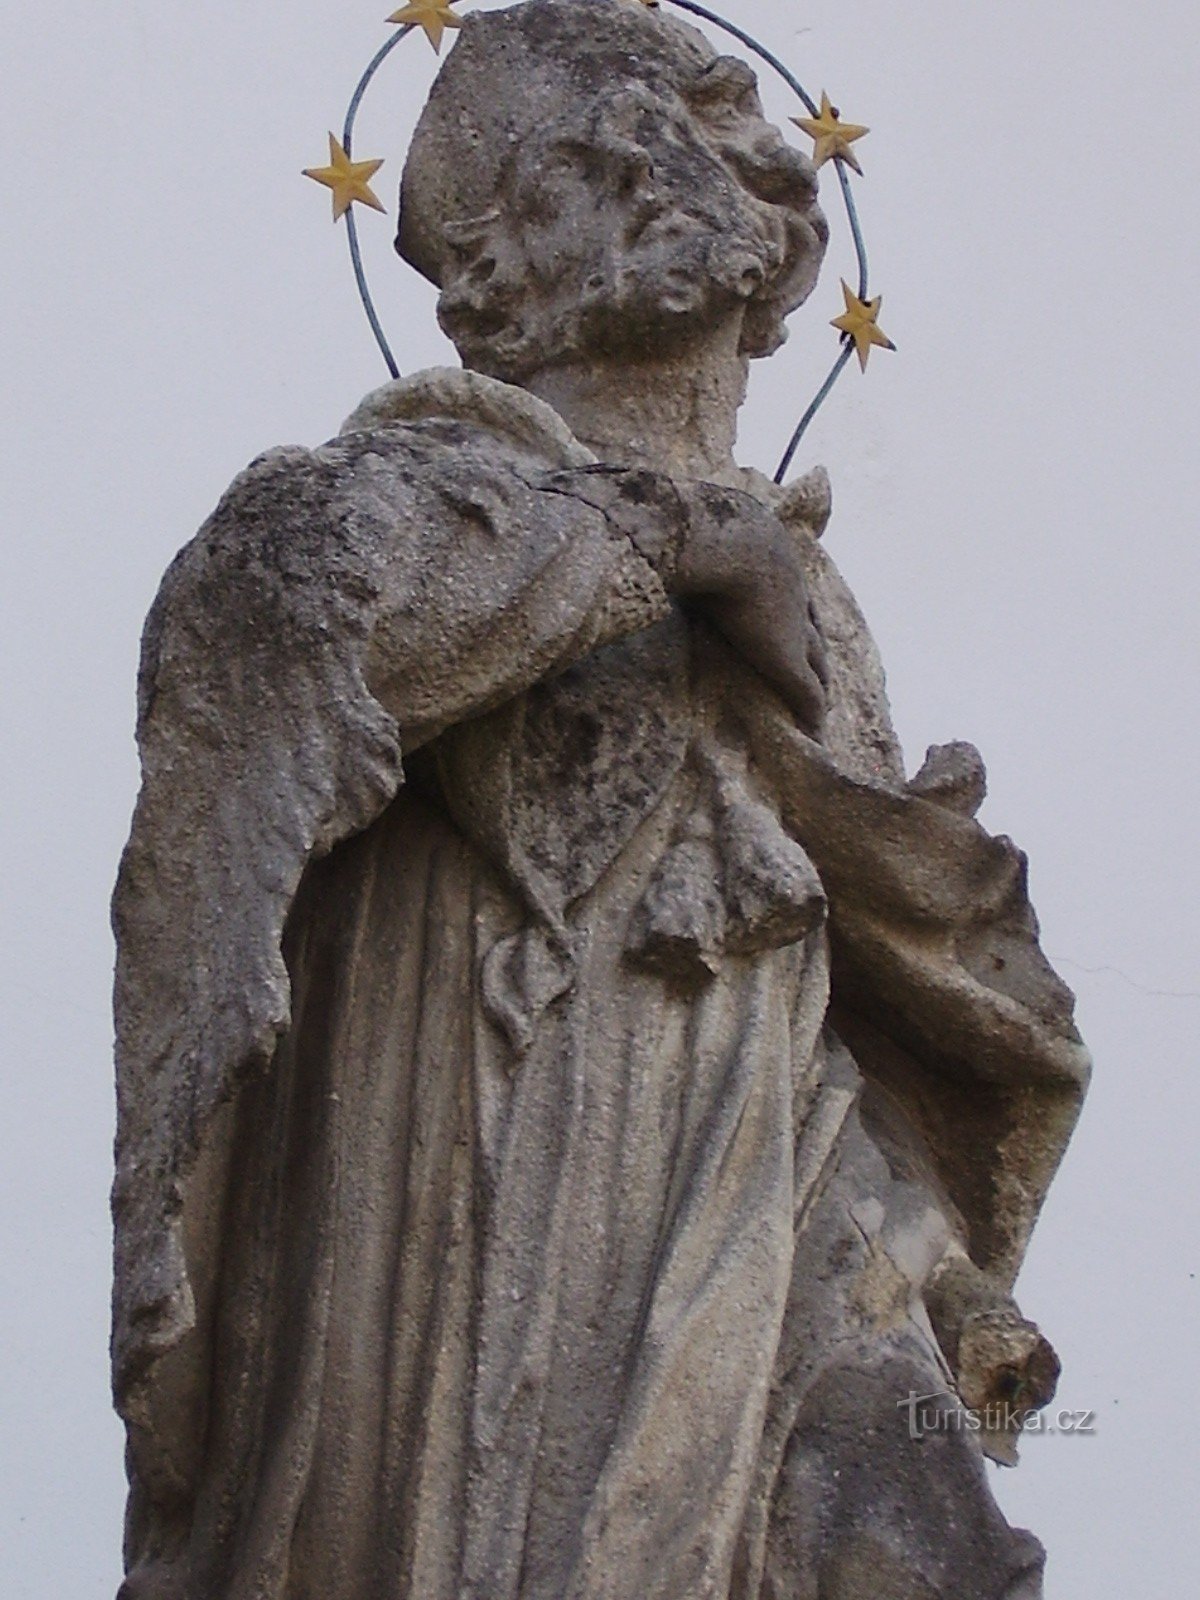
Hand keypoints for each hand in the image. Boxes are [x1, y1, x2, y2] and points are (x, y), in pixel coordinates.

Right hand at [673, 482, 827, 732]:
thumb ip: (666, 544)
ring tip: (823, 705)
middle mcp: (792, 595)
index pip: (789, 593)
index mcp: (771, 561)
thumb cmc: (695, 533)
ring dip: (821, 684)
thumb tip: (625, 540)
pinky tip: (815, 735)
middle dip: (817, 651)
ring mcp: (795, 629)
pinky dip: (812, 715)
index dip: (794, 612)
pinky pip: (808, 695)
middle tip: (821, 670)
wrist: (724, 540)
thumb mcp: (687, 536)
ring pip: (817, 665)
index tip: (798, 622)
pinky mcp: (788, 660)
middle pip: (813, 630)